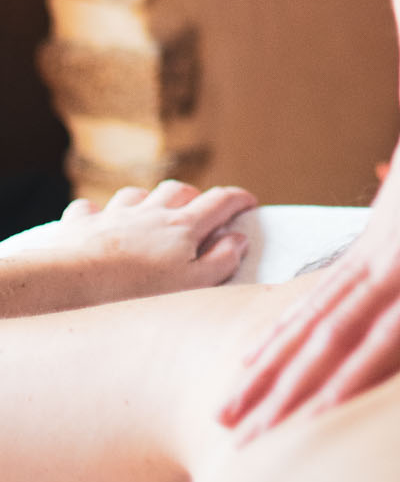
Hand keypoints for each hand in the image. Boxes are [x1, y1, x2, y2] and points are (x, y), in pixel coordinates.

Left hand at [42, 180, 255, 305]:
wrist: (68, 283)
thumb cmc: (133, 291)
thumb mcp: (190, 285)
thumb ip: (220, 261)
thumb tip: (238, 239)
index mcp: (182, 226)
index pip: (220, 201)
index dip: (238, 199)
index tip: (250, 203)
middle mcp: (150, 212)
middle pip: (178, 190)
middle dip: (194, 195)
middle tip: (200, 212)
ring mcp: (114, 215)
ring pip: (137, 194)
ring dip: (148, 200)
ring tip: (151, 215)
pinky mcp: (81, 225)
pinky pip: (91, 209)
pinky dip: (98, 213)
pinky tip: (98, 221)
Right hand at [219, 41, 399, 438]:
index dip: (357, 382)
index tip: (315, 428)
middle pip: (342, 334)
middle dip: (296, 394)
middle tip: (249, 445)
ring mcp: (381, 246)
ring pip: (320, 318)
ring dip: (275, 369)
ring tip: (232, 420)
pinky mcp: (371, 238)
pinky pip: (320, 297)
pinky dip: (283, 334)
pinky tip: (252, 366)